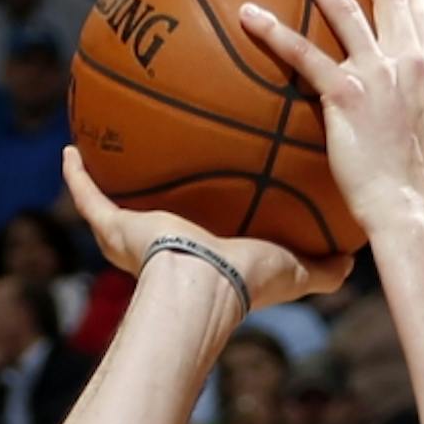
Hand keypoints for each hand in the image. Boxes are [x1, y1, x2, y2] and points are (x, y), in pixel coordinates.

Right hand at [64, 147, 347, 309]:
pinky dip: (78, 176)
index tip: (208, 173)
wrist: (205, 285)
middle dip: (151, 182)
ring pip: (113, 202)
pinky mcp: (114, 230)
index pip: (205, 223)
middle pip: (154, 207)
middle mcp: (165, 243)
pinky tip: (70, 148)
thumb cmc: (248, 279)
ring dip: (104, 174)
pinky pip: (89, 198)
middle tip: (153, 147)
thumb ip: (323, 264)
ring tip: (101, 137)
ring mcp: (134, 238)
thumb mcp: (296, 268)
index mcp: (205, 250)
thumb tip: (353, 262)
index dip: (206, 201)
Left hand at [238, 0, 423, 243]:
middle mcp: (409, 60)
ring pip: (343, 9)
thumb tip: (409, 140)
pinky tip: (249, 16)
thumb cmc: (419, 194)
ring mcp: (378, 72)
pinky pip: (302, 54)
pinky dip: (273, 32)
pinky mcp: (345, 93)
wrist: (412, 206)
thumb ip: (421, 127)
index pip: (422, 18)